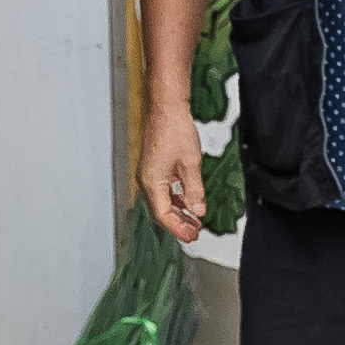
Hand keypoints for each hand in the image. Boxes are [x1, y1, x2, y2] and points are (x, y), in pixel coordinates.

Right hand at [139, 108, 204, 244]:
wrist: (166, 108)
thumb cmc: (174, 131)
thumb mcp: (191, 164)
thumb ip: (194, 190)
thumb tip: (198, 211)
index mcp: (152, 183)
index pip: (163, 215)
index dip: (178, 228)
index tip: (192, 236)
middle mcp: (147, 181)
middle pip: (161, 211)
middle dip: (178, 224)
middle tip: (195, 233)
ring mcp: (149, 174)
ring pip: (162, 201)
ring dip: (178, 212)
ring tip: (194, 220)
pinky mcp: (154, 166)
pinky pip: (164, 190)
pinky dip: (176, 198)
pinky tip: (188, 201)